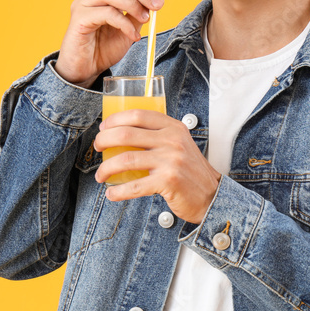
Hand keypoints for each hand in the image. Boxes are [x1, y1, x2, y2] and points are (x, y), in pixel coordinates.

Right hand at [56, 0, 165, 87]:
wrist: (86, 70)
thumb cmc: (103, 49)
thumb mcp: (129, 29)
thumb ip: (139, 14)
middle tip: (157, 4)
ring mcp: (82, 5)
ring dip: (132, 4)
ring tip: (145, 19)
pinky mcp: (79, 19)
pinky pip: (106, 13)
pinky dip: (124, 23)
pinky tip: (133, 35)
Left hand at [92, 109, 220, 223]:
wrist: (212, 195)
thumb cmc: (190, 171)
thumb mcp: (180, 144)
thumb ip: (159, 136)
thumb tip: (122, 133)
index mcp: (173, 128)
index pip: (138, 115)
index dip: (115, 119)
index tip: (104, 128)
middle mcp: (172, 141)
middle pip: (126, 134)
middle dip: (104, 141)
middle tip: (97, 148)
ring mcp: (170, 161)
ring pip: (126, 160)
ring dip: (106, 169)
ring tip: (101, 175)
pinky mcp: (168, 182)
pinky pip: (134, 186)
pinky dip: (118, 192)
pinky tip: (112, 194)